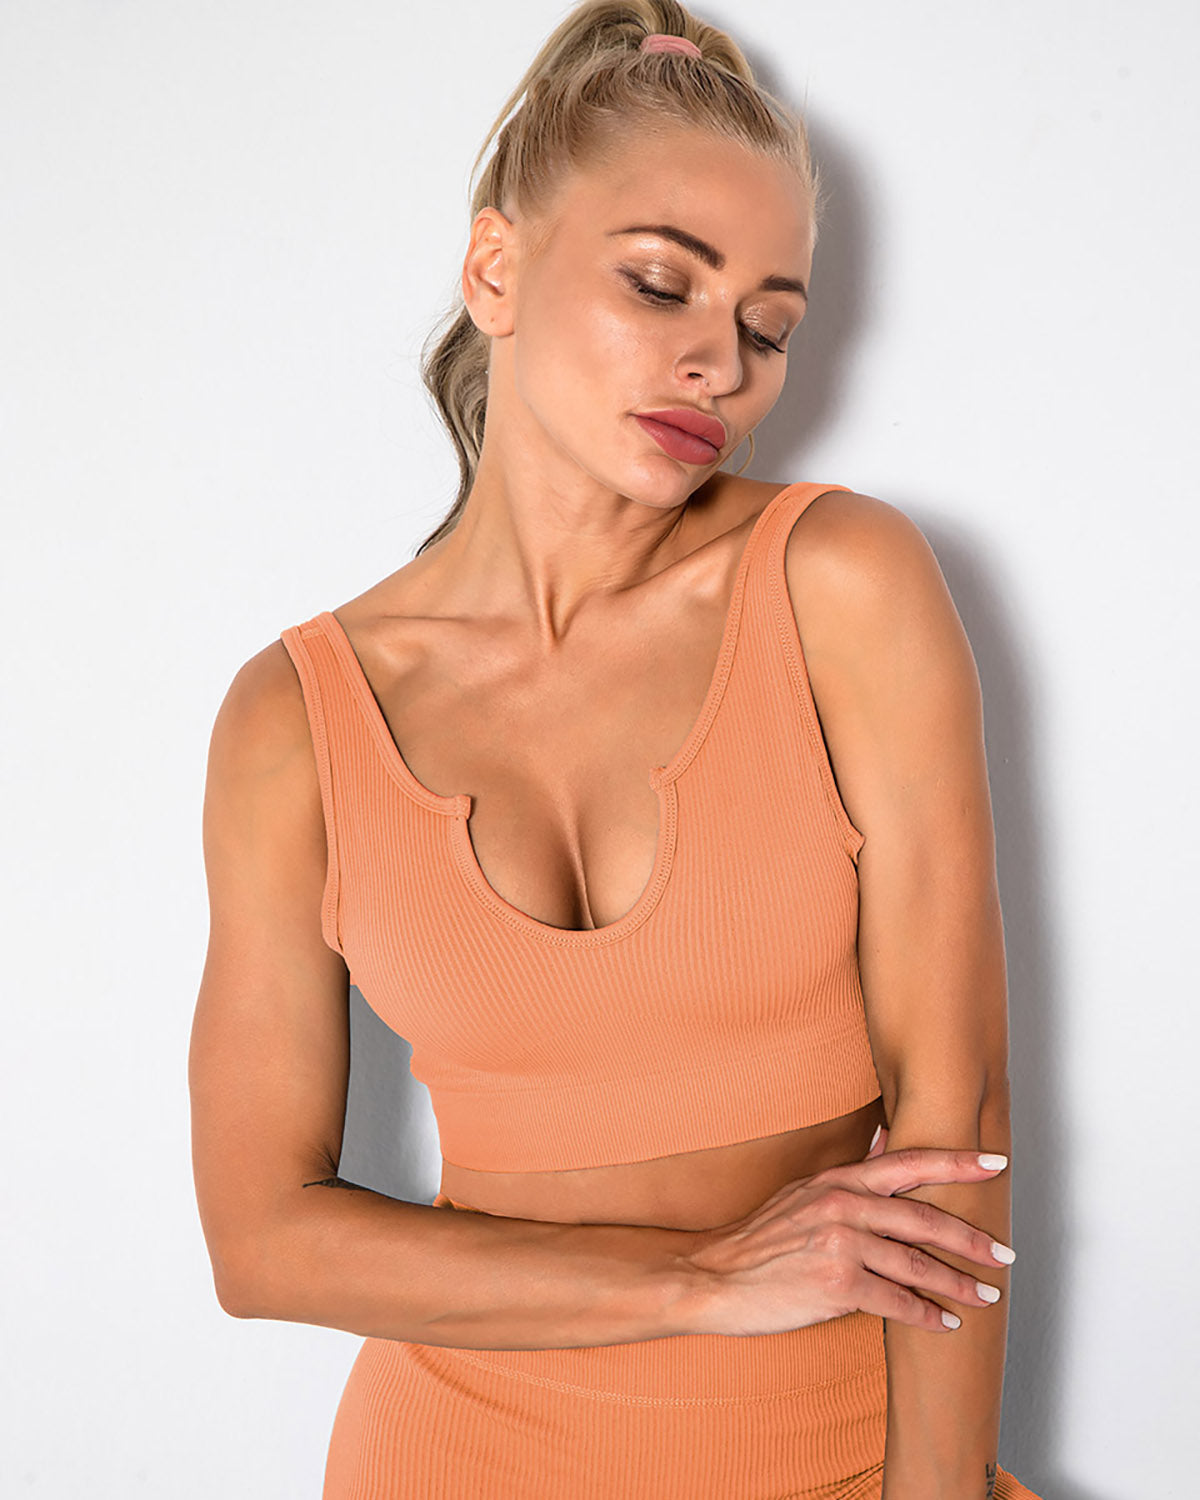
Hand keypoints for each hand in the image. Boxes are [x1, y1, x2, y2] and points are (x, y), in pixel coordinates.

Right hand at [682, 1130, 1012, 1336]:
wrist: (715, 1277)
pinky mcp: (837, 1285)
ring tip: (984, 1296)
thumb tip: (885, 1138)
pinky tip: (944, 1323)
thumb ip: (849, 1172)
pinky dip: (926, 1316)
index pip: (908, 1163)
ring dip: (958, 1284)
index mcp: (839, 1181)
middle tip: (1005, 1253)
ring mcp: (840, 1245)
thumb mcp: (803, 1192)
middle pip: (924, 1218)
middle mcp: (843, 1205)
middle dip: (972, 1238)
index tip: (996, 1163)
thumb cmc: (760, 1239)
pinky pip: (897, 1303)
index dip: (956, 1162)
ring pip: (918, 1264)